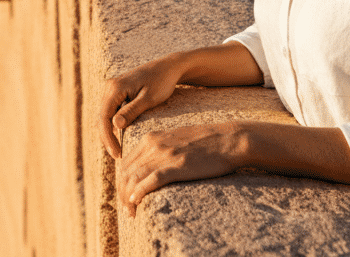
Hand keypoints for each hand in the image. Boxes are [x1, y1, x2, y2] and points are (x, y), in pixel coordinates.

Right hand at [97, 53, 184, 158]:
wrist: (169, 67)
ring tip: (118, 149)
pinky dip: (113, 124)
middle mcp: (109, 86)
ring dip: (109, 132)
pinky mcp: (117, 91)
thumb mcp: (149, 99)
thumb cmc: (162, 82)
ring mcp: (112, 88)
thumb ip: (131, 111)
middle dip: (107, 138)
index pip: (104, 117)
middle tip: (118, 156)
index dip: (108, 138)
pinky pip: (110, 110)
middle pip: (101, 117)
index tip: (117, 154)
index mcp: (114, 88)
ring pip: (104, 115)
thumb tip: (115, 125)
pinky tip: (120, 135)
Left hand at [117, 122, 244, 215]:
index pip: (125, 163)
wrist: (228, 139)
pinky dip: (139, 192)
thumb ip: (158, 148)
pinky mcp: (176, 167)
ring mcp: (164, 155)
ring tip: (131, 212)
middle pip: (126, 172)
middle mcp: (153, 145)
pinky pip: (150, 181)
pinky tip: (136, 202)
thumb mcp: (174, 138)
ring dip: (128, 198)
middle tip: (127, 209)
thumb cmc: (205, 141)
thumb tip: (147, 165)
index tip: (125, 196)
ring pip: (134, 178)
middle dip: (122, 193)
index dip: (121, 182)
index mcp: (150, 138)